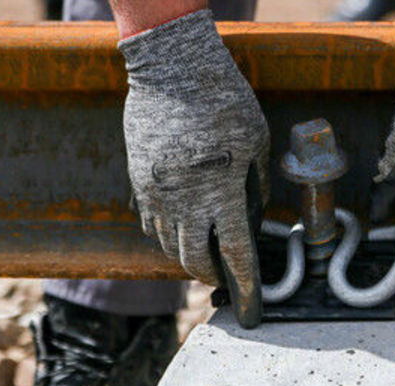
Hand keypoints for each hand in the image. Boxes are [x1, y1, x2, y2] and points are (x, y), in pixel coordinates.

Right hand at [119, 10, 268, 327]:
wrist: (171, 70)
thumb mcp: (255, 143)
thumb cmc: (224, 102)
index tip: (252, 307)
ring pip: (169, 244)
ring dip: (187, 255)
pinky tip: (180, 229)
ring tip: (203, 254)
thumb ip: (254, 186)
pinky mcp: (139, 179)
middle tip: (222, 277)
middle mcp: (185, 200)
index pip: (235, 253)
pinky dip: (167, 234)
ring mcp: (157, 192)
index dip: (244, 285)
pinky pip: (151, 221)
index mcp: (221, 192)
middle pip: (194, 259)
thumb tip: (251, 219)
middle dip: (210, 275)